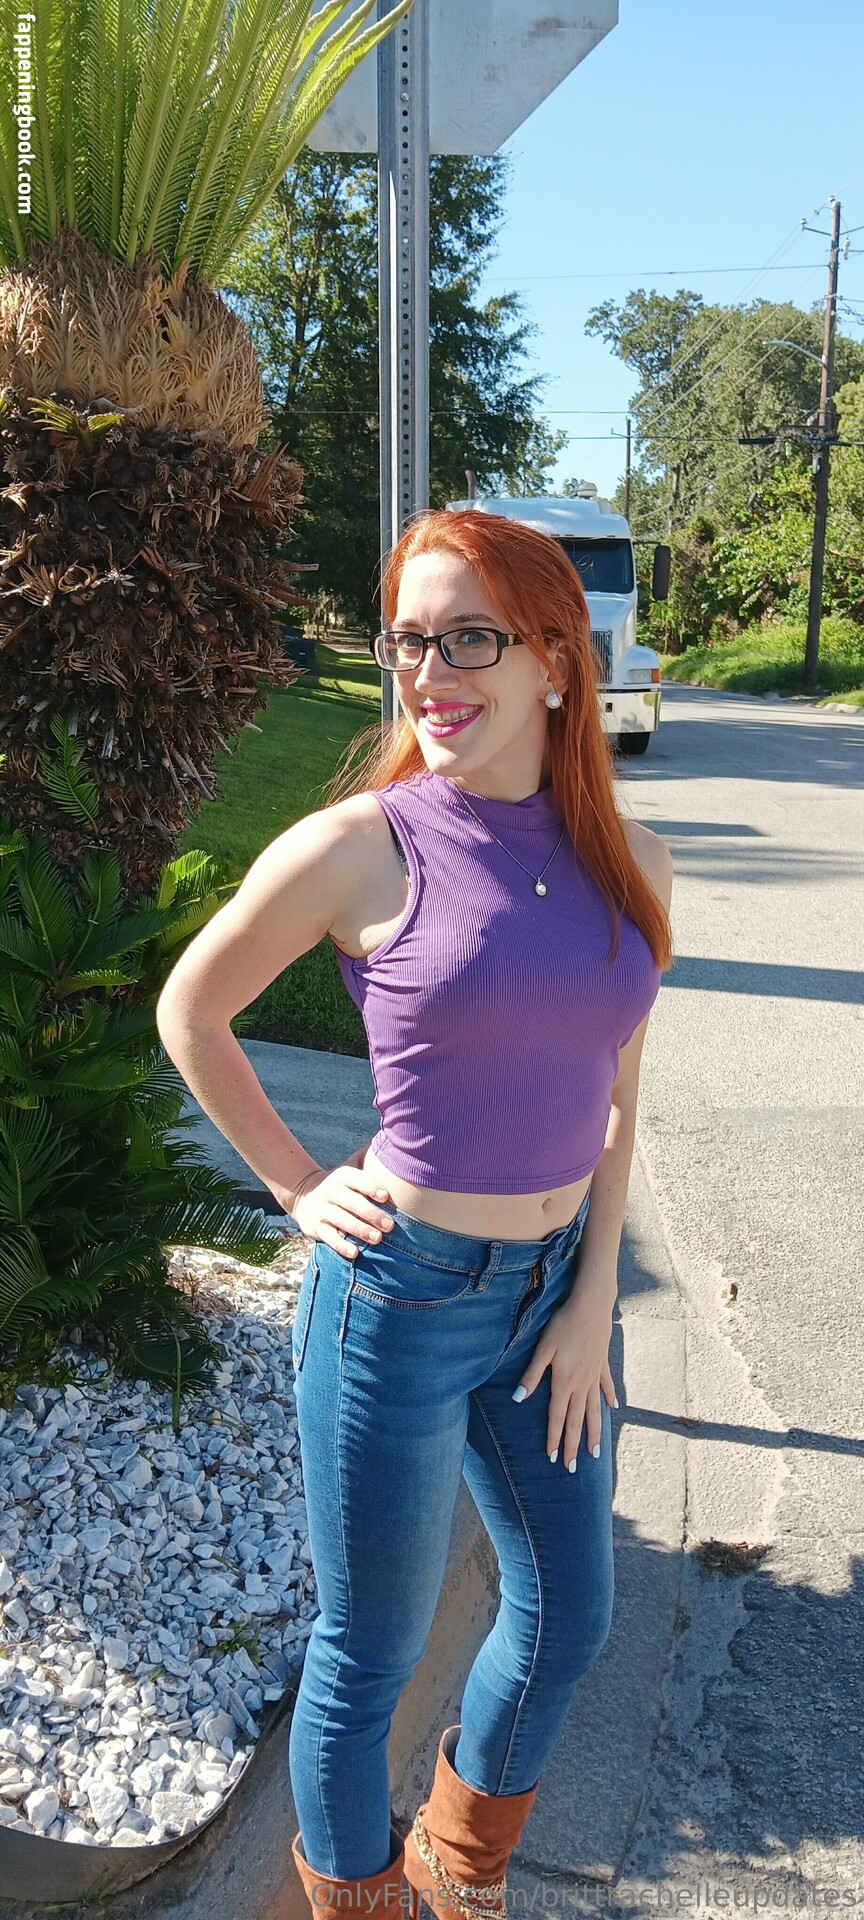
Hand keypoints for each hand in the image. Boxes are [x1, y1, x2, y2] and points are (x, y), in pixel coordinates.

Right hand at [289, 1163, 395, 1259]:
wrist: (303, 1195)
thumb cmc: (341, 1185)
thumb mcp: (349, 1168)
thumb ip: (367, 1158)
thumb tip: (394, 1139)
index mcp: (342, 1176)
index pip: (356, 1179)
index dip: (370, 1187)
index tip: (386, 1196)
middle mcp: (330, 1191)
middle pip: (351, 1202)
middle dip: (371, 1213)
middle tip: (390, 1225)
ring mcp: (322, 1210)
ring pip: (341, 1220)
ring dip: (360, 1230)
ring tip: (377, 1239)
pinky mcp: (315, 1227)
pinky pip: (329, 1237)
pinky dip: (341, 1245)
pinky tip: (355, 1253)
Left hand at [512, 1281, 616, 1469]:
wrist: (592, 1305)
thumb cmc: (563, 1323)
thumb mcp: (543, 1348)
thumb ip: (532, 1375)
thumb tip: (517, 1399)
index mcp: (564, 1382)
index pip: (558, 1417)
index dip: (554, 1438)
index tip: (553, 1459)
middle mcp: (582, 1384)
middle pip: (577, 1421)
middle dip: (573, 1445)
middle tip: (571, 1469)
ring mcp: (595, 1375)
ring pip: (594, 1410)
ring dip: (594, 1432)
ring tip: (595, 1453)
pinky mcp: (603, 1363)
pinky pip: (606, 1386)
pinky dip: (609, 1398)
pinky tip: (614, 1408)